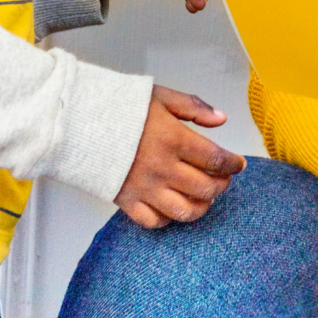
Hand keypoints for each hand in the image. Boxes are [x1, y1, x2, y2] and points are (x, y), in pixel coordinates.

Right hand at [116, 86, 246, 228]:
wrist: (78, 123)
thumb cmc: (120, 107)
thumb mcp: (161, 97)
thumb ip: (194, 107)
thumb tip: (221, 119)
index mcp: (174, 139)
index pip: (215, 159)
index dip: (232, 164)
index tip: (238, 164)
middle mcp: (163, 168)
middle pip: (206, 188)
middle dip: (221, 185)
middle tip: (223, 179)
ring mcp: (145, 188)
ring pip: (185, 211)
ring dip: (202, 206)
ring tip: (204, 196)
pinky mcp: (127, 201)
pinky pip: (155, 221)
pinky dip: (169, 219)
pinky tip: (174, 207)